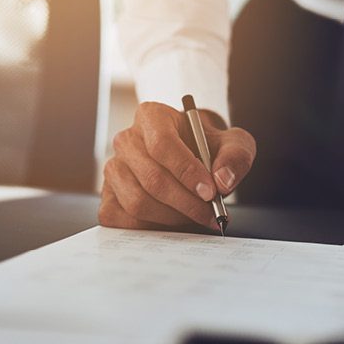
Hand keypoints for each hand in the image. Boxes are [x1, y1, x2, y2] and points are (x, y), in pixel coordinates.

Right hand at [99, 101, 255, 230]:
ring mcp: (113, 169)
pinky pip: (124, 220)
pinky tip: (173, 221)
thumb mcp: (233, 143)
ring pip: (137, 202)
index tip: (210, 192)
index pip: (162, 144)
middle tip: (211, 213)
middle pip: (152, 179)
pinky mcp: (107, 196)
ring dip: (172, 218)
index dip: (187, 171)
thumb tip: (222, 181)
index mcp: (151, 116)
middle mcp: (126, 140)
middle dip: (187, 202)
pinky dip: (152, 227)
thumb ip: (235, 156)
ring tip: (195, 216)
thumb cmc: (207, 149)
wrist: (191, 159)